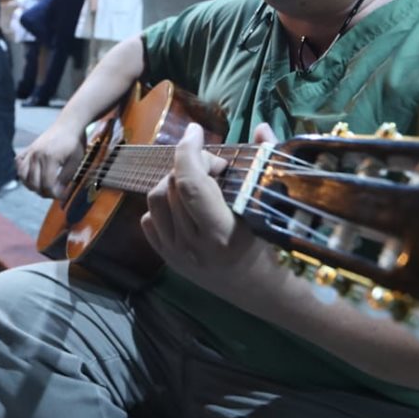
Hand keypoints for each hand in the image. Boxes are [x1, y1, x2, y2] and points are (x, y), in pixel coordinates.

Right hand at [16, 119, 86, 197]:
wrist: (69, 124)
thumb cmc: (74, 142)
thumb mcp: (75, 161)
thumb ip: (66, 178)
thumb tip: (58, 193)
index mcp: (49, 158)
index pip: (47, 185)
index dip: (54, 194)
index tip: (62, 196)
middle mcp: (36, 155)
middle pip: (34, 183)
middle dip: (44, 193)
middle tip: (55, 193)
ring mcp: (30, 151)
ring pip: (23, 176)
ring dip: (32, 185)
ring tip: (43, 187)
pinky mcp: (28, 148)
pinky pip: (19, 163)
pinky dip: (22, 172)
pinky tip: (31, 175)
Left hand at [141, 123, 274, 291]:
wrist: (259, 290)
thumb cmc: (270, 244)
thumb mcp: (271, 205)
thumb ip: (266, 160)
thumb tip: (261, 126)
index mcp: (222, 232)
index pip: (191, 184)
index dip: (189, 151)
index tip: (195, 131)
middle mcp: (194, 246)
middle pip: (172, 185)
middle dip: (190, 164)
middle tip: (214, 166)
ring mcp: (176, 254)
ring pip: (155, 199)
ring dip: (173, 181)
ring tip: (198, 183)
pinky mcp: (167, 259)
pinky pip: (147, 219)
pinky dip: (162, 204)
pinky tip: (184, 205)